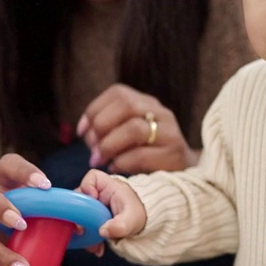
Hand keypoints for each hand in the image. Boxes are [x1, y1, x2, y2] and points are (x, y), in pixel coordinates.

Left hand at [76, 84, 197, 173]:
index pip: (118, 93)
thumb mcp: (127, 134)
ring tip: (99, 160)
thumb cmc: (147, 154)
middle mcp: (160, 112)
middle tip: (91, 148)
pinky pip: (141, 155)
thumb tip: (84, 131)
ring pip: (134, 129)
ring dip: (109, 145)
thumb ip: (108, 128)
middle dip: (101, 126)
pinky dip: (121, 162)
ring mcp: (170, 132)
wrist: (184, 172)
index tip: (82, 131)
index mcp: (146, 102)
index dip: (94, 110)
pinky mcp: (174, 155)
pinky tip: (115, 168)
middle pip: (126, 105)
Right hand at [79, 169, 145, 240]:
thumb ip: (119, 225)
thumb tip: (103, 231)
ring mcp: (93, 206)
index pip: (92, 177)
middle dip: (79, 216)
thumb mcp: (131, 220)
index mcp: (108, 186)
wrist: (142, 225)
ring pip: (79, 213)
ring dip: (83, 231)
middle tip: (82, 230)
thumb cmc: (137, 214)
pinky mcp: (91, 218)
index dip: (87, 187)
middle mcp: (97, 194)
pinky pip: (83, 225)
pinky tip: (97, 248)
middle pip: (80, 197)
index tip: (92, 200)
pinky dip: (88, 238)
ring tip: (93, 245)